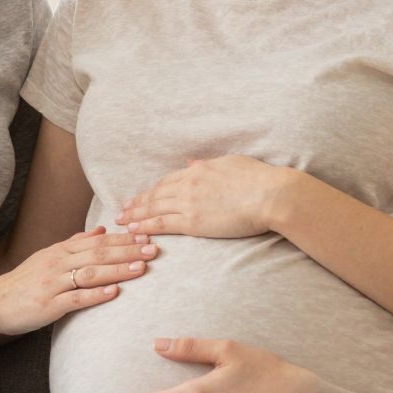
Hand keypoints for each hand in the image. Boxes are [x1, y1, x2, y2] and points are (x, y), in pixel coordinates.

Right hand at [0, 228, 156, 334]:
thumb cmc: (23, 282)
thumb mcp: (47, 256)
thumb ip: (75, 243)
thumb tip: (102, 229)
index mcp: (60, 250)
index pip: (97, 241)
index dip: (123, 239)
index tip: (147, 236)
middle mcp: (57, 263)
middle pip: (98, 254)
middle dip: (128, 251)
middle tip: (153, 249)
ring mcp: (53, 284)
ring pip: (90, 273)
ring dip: (117, 270)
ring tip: (141, 268)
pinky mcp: (48, 305)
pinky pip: (75, 298)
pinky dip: (96, 295)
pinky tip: (114, 292)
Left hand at [115, 156, 294, 237]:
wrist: (270, 195)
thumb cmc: (259, 179)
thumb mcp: (231, 163)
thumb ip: (209, 164)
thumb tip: (193, 163)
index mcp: (199, 169)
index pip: (168, 180)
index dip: (152, 189)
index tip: (142, 195)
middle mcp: (189, 184)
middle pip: (156, 194)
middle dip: (137, 203)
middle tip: (123, 209)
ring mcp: (189, 203)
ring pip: (154, 208)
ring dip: (135, 215)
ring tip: (122, 221)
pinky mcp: (193, 222)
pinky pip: (162, 223)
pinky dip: (145, 226)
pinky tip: (134, 230)